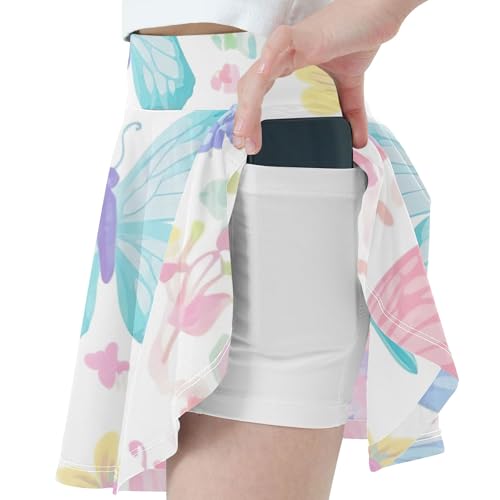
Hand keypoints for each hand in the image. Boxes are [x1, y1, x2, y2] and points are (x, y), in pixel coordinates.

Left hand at [232, 0, 426, 152]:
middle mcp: (283, 56)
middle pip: (252, 89)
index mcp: (288, 65)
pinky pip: (280, 42)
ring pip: (258, 74)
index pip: (260, 94)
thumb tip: (358, 141)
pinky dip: (268, 57)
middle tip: (245, 144)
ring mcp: (291, 45)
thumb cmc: (359, 36)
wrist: (379, 9)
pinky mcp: (304, 33)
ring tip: (244, 129)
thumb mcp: (351, 84)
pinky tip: (262, 76)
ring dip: (248, 103)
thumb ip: (351, 112)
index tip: (251, 142)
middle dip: (244, 119)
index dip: (251, 118)